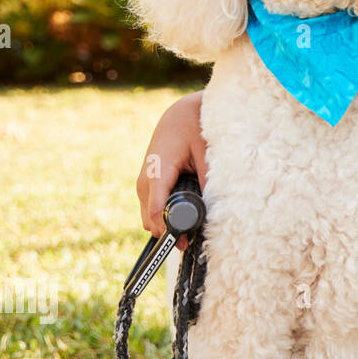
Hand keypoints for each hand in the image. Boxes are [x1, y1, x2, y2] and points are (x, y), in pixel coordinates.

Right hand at [135, 91, 208, 250]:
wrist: (179, 116)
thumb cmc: (193, 130)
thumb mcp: (205, 153)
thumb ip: (207, 180)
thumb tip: (214, 208)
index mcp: (157, 171)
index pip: (156, 209)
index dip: (169, 230)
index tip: (184, 243)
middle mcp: (145, 181)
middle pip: (151, 220)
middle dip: (170, 232)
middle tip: (194, 241)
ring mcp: (143, 185)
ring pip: (149, 218)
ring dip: (167, 226)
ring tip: (192, 232)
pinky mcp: (147, 187)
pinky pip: (152, 210)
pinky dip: (165, 218)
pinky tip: (184, 221)